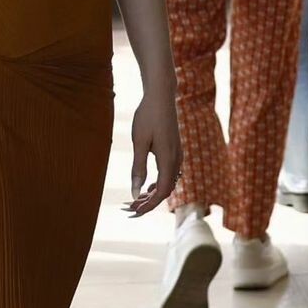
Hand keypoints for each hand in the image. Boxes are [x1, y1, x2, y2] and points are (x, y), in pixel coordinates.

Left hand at [123, 95, 181, 216]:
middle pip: (165, 190)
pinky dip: (157, 183)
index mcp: (169, 160)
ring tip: (136, 199)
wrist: (161, 96)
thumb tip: (135, 192)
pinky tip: (146, 185)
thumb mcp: (139, 142)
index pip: (161, 192)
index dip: (148, 205)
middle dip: (149, 202)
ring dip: (153, 194)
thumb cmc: (148, 116)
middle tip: (130, 209)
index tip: (134, 212)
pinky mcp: (175, 150)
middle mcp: (176, 160)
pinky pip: (169, 174)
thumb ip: (138, 168)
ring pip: (168, 183)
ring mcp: (177, 155)